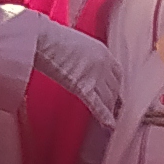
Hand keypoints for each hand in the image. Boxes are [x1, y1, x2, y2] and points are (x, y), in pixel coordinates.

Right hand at [29, 12, 122, 127]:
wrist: (46, 40)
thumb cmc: (53, 37)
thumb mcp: (75, 43)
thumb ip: (83, 56)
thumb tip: (78, 64)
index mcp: (102, 51)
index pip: (117, 72)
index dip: (116, 84)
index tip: (115, 91)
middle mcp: (104, 64)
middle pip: (115, 87)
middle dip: (114, 98)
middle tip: (113, 108)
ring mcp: (96, 77)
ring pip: (109, 98)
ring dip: (109, 109)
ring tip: (110, 120)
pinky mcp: (85, 87)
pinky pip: (98, 105)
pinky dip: (105, 117)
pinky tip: (109, 125)